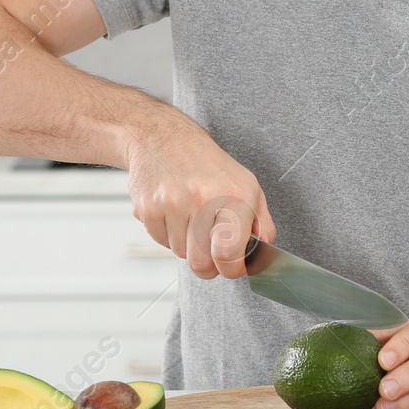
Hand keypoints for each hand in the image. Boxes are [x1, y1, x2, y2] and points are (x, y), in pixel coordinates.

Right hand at [124, 113, 273, 279]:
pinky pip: (160, 241)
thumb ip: (261, 222)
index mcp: (234, 195)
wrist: (164, 138)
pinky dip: (169, 234)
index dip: (231, 270)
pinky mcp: (147, 208)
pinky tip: (174, 212)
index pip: (229, 254)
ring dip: (187, 246)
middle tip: (212, 252)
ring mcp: (171, 203)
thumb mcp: (247, 185)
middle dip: (208, 266)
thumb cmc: (209, 165)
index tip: (232, 267)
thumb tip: (262, 255)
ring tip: (192, 219)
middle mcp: (202, 198)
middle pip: (201, 264)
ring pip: (180, 254)